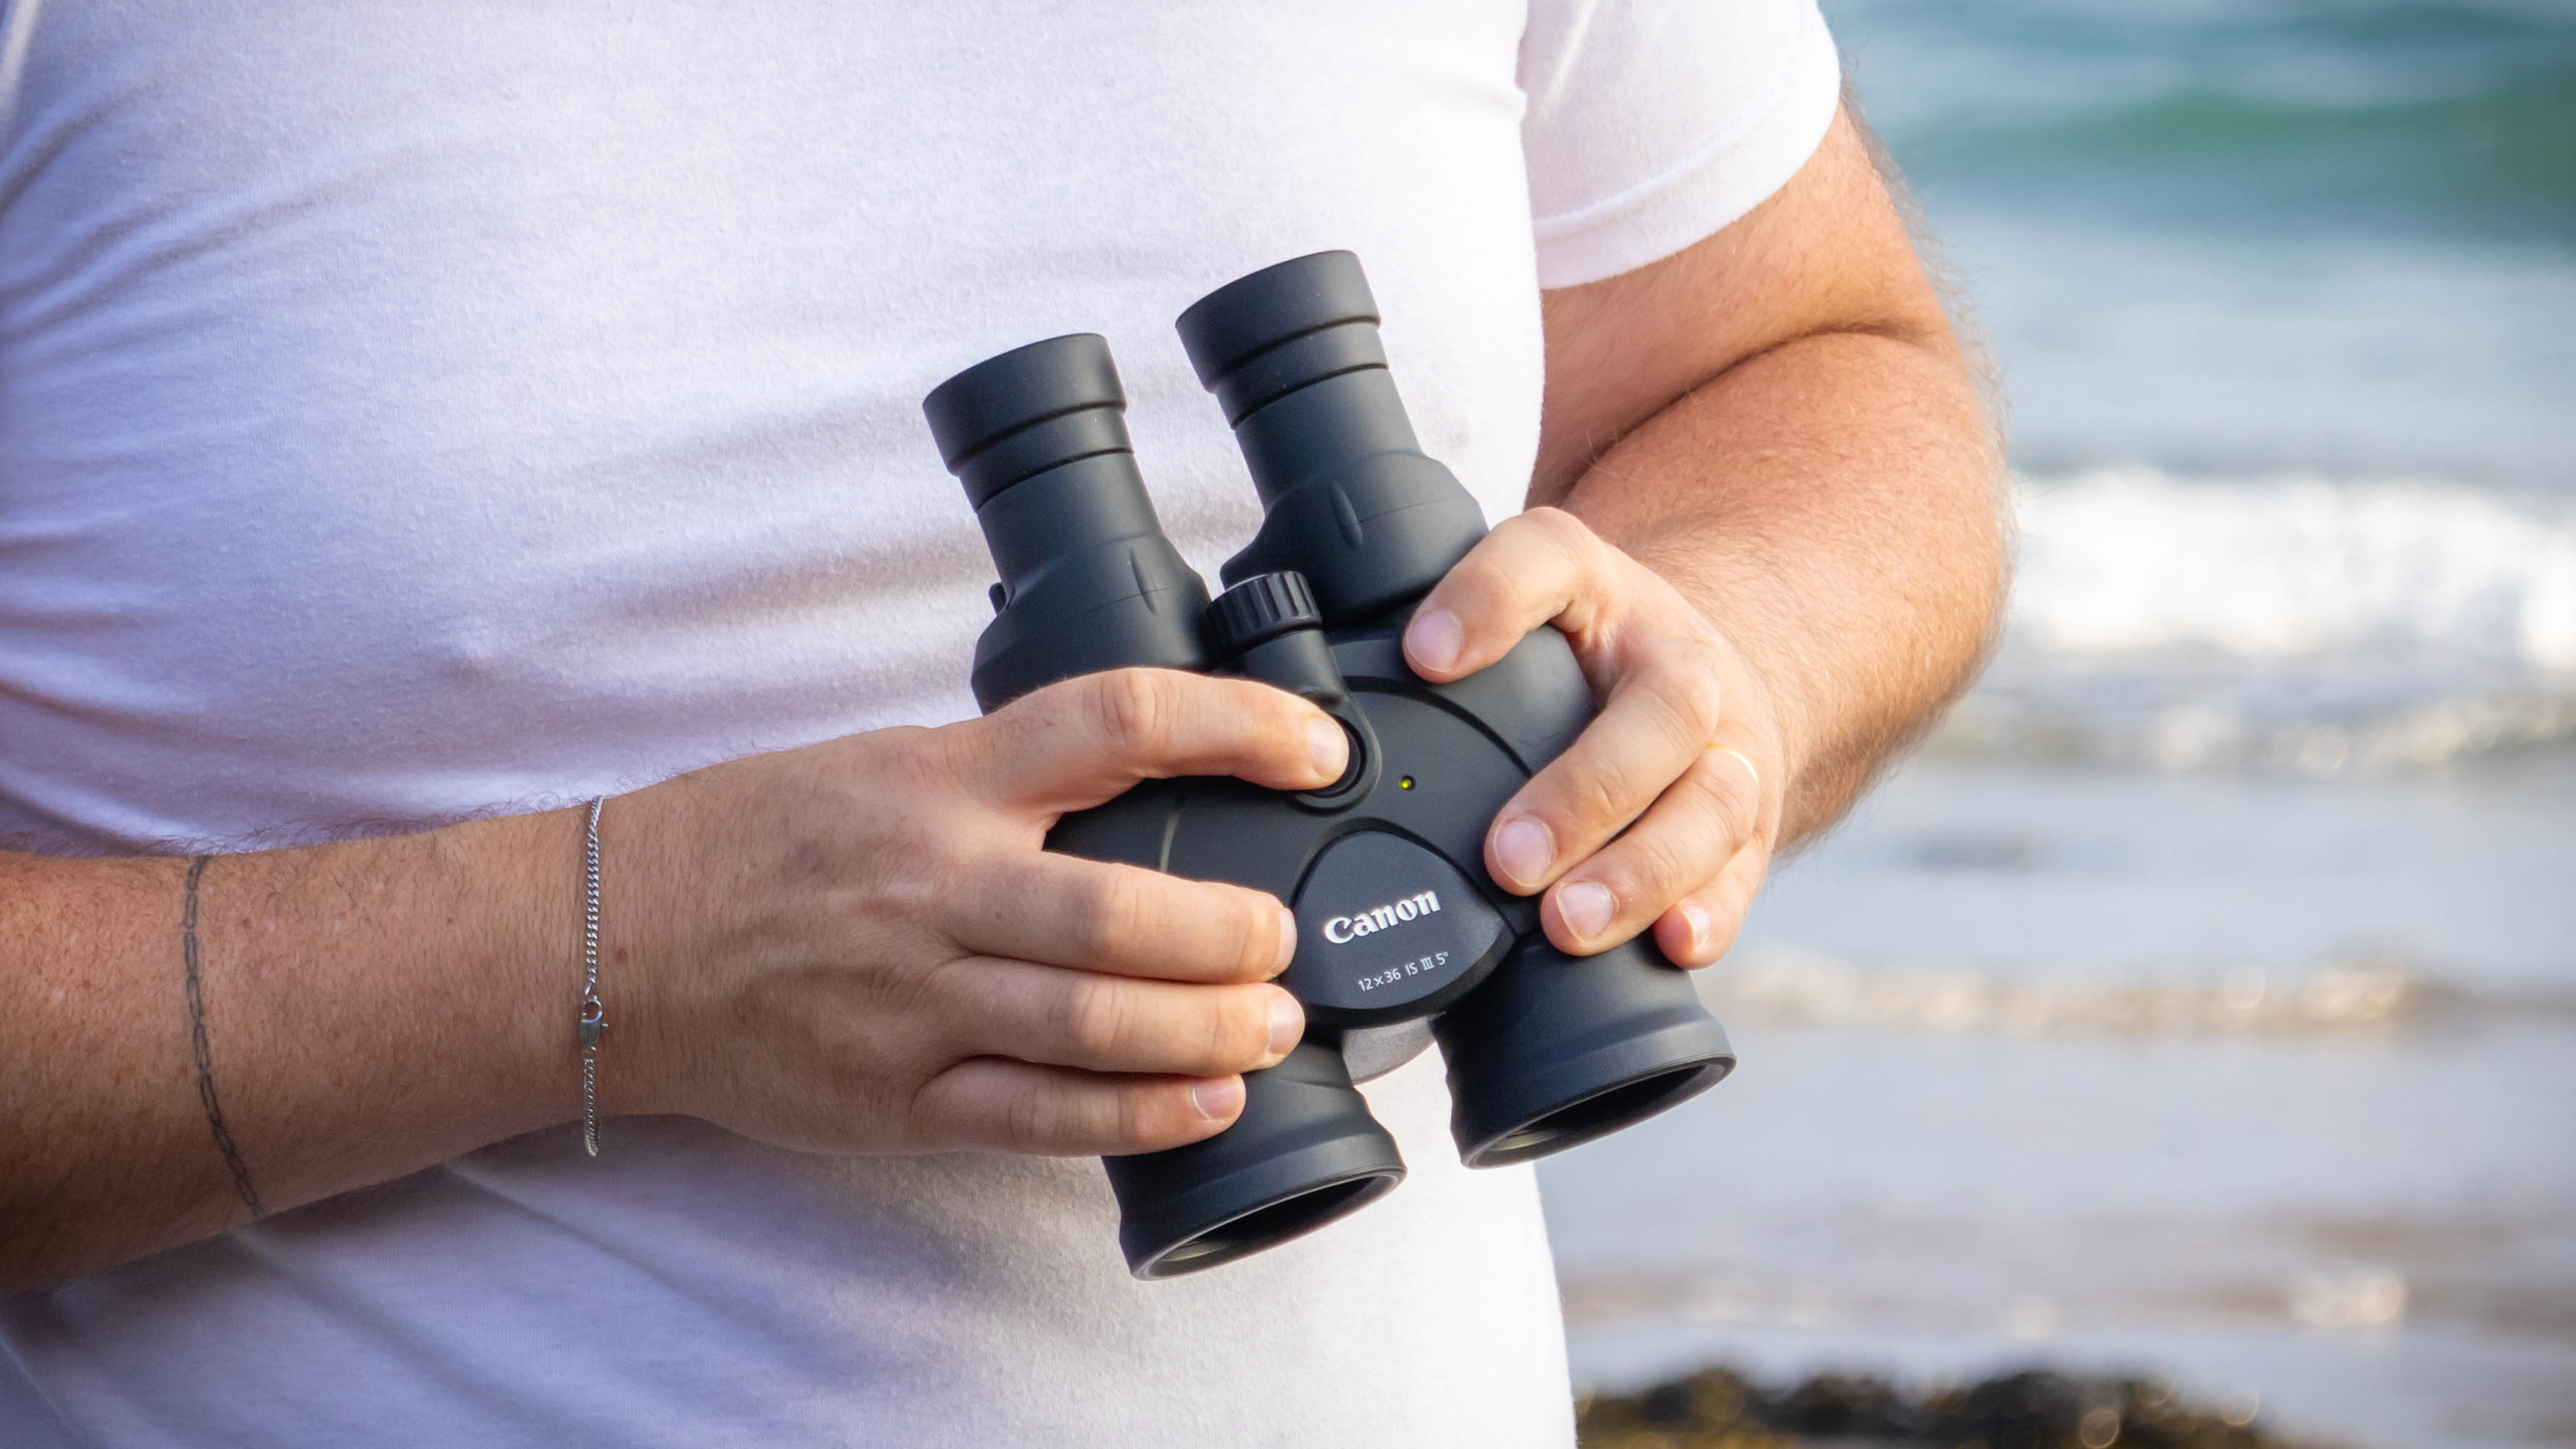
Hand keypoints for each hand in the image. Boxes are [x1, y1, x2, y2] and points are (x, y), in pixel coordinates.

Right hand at [607, 668, 1350, 1157]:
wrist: (612, 943)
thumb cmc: (755, 841)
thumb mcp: (882, 762)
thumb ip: (1005, 777)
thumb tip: (1150, 780)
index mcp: (940, 778)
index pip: (1113, 722)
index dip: (1234, 726)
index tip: (1310, 747)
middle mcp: (933, 884)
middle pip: (1121, 909)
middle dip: (1232, 930)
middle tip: (1285, 937)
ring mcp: (914, 1000)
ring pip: (1094, 1023)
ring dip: (1208, 1031)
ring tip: (1272, 1025)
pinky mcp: (897, 1096)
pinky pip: (1041, 1114)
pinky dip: (1136, 1114)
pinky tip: (1203, 1103)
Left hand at [1402, 507, 1785, 965]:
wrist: (1705, 678)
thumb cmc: (1579, 662)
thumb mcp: (1519, 619)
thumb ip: (1437, 645)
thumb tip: (1315, 717)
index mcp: (1600, 590)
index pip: (1549, 562)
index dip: (1489, 599)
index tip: (1424, 654)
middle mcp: (1678, 661)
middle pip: (1662, 708)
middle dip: (1585, 790)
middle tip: (1506, 858)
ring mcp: (1727, 747)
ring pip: (1711, 800)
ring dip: (1641, 868)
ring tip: (1569, 924)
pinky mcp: (1753, 825)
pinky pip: (1744, 871)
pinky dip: (1712, 911)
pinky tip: (1673, 942)